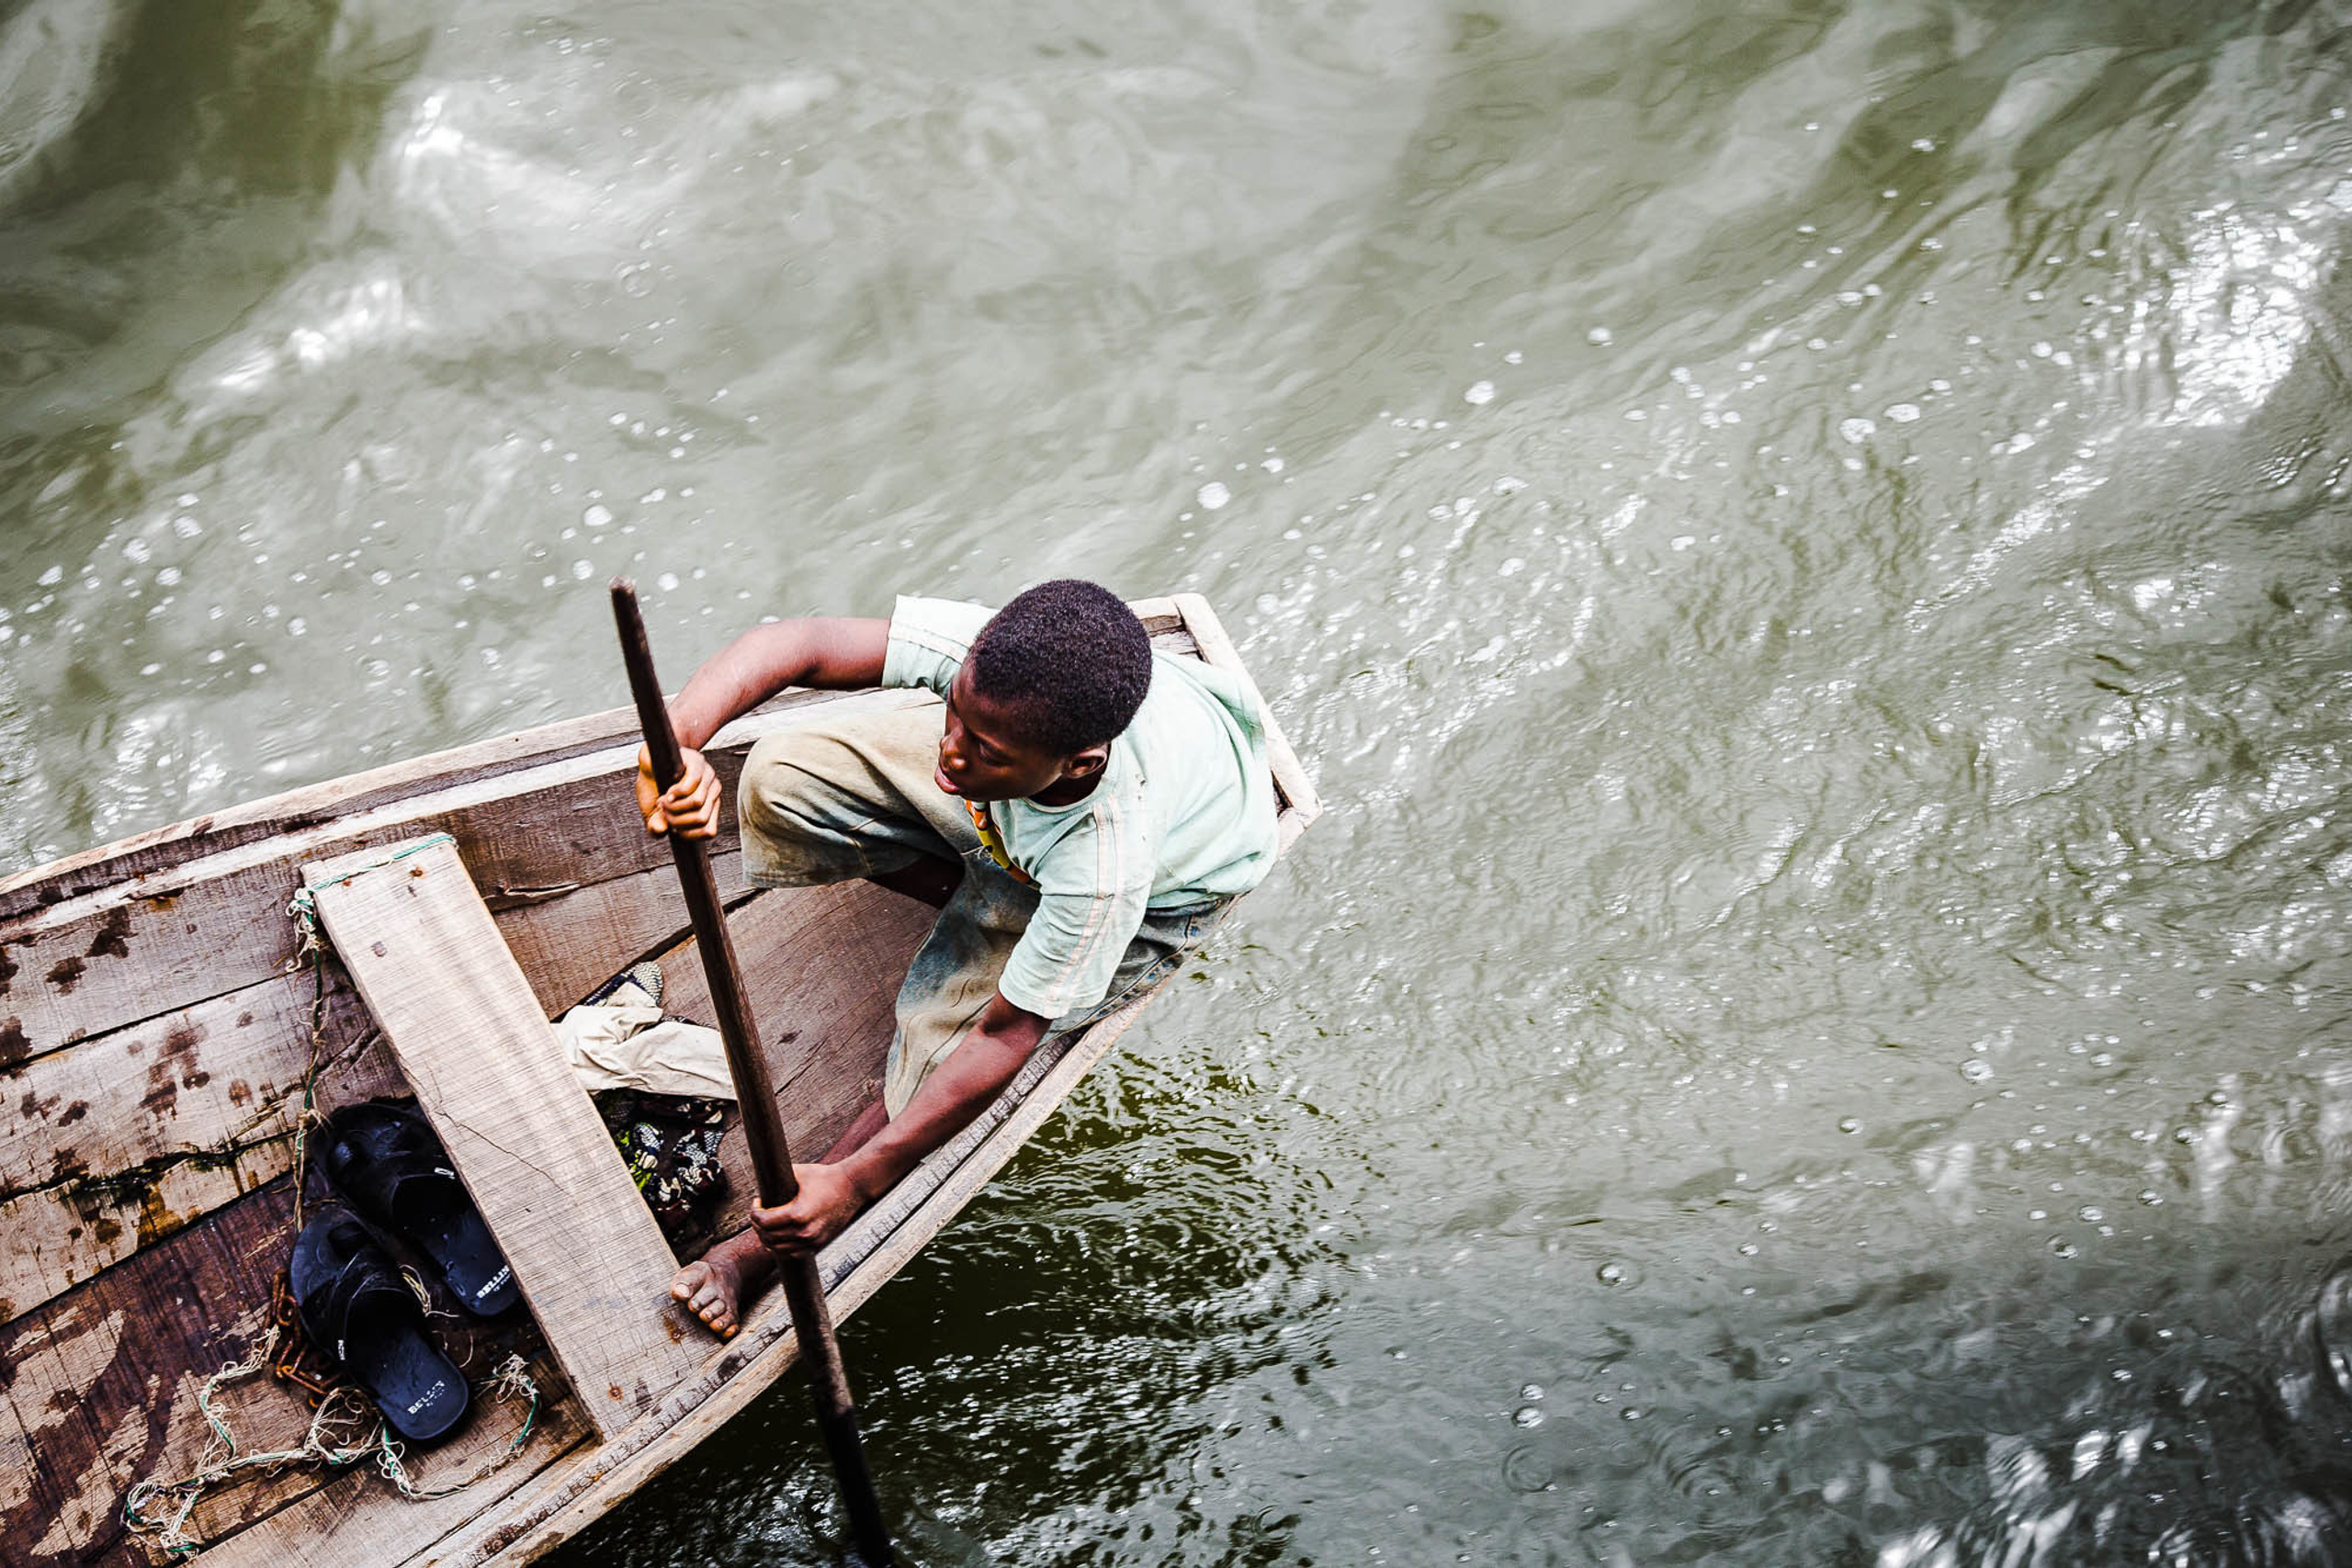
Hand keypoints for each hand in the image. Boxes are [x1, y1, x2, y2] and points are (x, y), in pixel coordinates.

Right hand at [637, 743, 719, 837]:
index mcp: (709, 807)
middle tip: (663, 811)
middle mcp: (713, 792)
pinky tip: (667, 792)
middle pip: (701, 819)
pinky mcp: (697, 763)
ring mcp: (707, 776)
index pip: (709, 831)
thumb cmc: (654, 786)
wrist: (650, 759)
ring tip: (663, 801)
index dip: (688, 834)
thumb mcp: (652, 813)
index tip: (672, 827)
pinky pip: (691, 785)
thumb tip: (661, 830)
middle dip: (676, 820)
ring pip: (697, 803)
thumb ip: (656, 826)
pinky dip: (675, 793)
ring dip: (674, 806)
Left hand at [747, 1163, 868, 1256]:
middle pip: (767, 1237)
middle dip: (757, 1225)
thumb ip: (777, 1179)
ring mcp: (812, 1241)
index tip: (757, 1203)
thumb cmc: (827, 1178)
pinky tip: (779, 1235)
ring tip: (767, 1225)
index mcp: (797, 1214)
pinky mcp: (818, 1245)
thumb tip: (760, 1182)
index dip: (754, 1212)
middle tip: (758, 1214)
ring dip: (767, 1237)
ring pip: (777, 1248)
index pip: (763, 1222)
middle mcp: (804, 1232)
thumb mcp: (798, 1173)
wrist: (852, 1187)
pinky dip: (781, 1246)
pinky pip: (791, 1253)